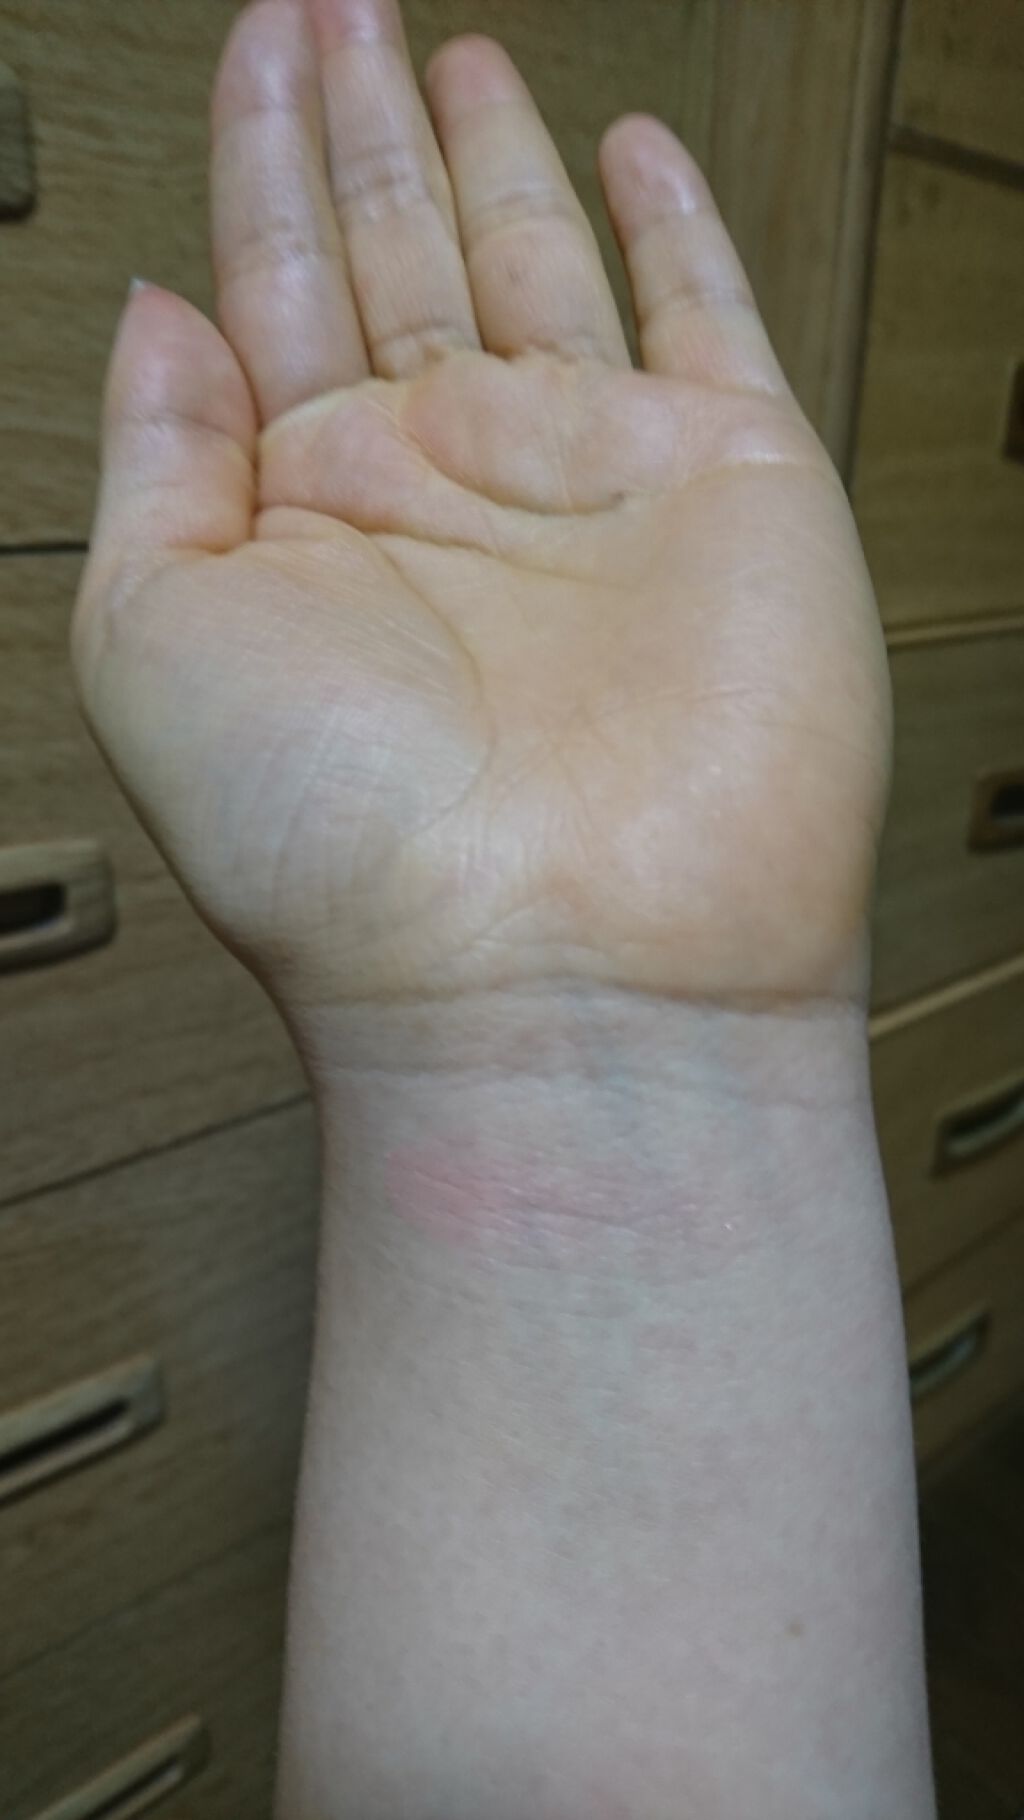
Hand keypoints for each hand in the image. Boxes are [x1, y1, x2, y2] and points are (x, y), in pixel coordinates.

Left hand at [73, 0, 889, 1018]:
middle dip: (360, 123)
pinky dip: (677, 230)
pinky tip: (635, 155)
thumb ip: (153, 459)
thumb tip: (159, 315)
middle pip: (393, 253)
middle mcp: (447, 493)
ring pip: (536, 263)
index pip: (274, 286)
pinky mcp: (734, 487)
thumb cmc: (347, 856)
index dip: (260, 154)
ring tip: (450, 50)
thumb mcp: (153, 638)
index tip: (256, 44)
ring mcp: (592, 482)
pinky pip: (709, 316)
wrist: (559, 977)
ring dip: (492, 150)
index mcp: (309, 520)